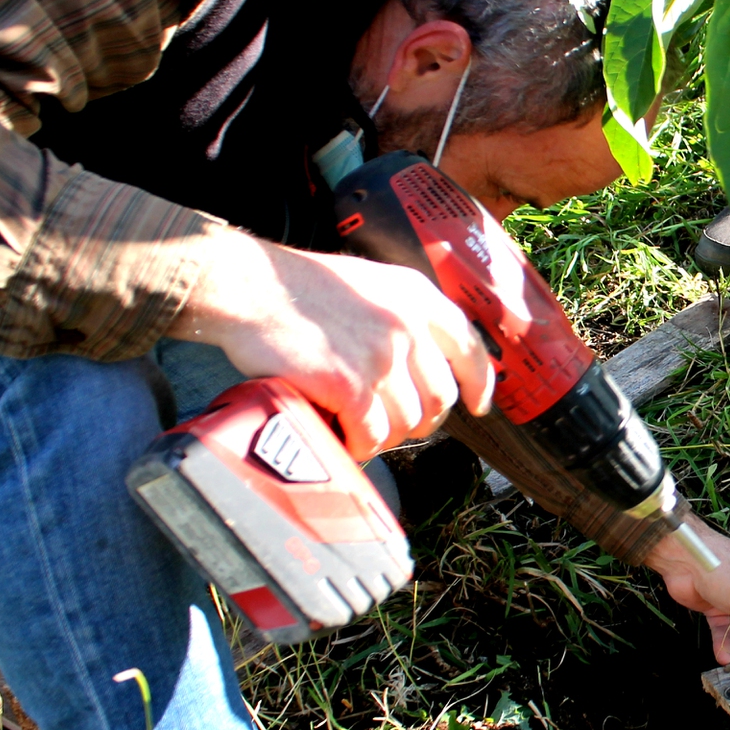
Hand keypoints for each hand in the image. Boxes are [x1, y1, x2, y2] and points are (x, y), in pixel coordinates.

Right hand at [169, 229, 492, 458]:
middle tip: (390, 424)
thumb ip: (401, 317)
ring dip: (385, 436)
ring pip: (408, 423)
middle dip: (419, 420)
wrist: (249, 286)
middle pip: (440, 397)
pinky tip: (342, 436)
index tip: (480, 405)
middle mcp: (408, 324)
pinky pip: (373, 435)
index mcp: (416, 296)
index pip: (468, 346)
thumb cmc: (296, 288)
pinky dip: (359, 445)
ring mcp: (383, 356)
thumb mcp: (367, 284)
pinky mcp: (352, 385)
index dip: (479, 382)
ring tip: (358, 428)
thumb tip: (422, 365)